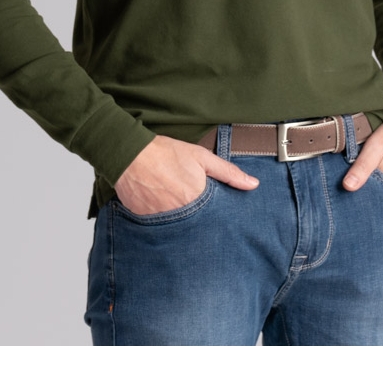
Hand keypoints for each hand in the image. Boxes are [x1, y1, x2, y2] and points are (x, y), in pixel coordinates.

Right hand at [114, 135, 258, 215]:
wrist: (129, 154)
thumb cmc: (166, 153)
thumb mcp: (201, 157)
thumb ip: (228, 173)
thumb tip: (253, 184)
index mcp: (197, 200)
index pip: (215, 219)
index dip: (215, 215)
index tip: (214, 212)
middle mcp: (180, 215)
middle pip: (197, 226)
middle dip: (198, 221)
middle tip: (192, 209)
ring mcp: (161, 221)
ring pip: (178, 229)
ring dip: (180, 222)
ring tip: (175, 208)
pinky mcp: (145, 222)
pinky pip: (159, 228)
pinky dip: (162, 222)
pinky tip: (160, 208)